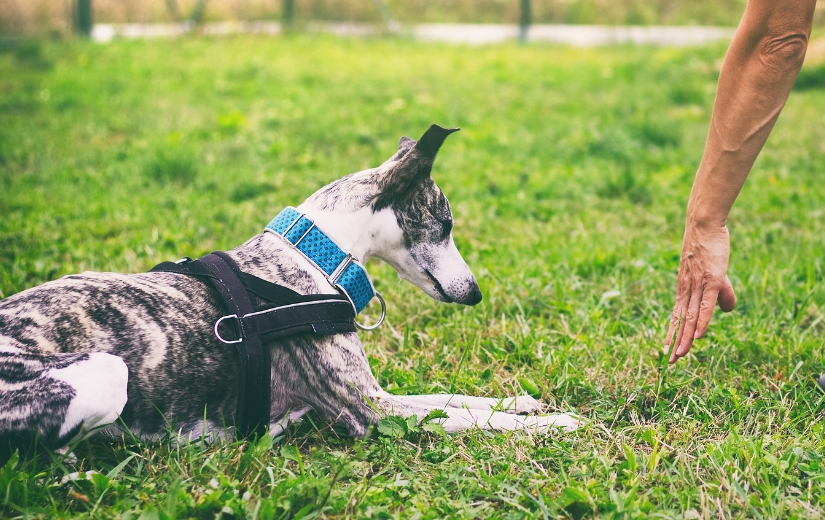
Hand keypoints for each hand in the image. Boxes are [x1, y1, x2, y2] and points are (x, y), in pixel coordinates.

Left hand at [665, 224, 736, 362]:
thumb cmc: (709, 249)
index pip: (677, 316)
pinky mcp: (711, 280)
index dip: (672, 334)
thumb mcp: (715, 275)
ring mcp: (698, 285)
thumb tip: (727, 312)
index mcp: (684, 289)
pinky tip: (699, 336)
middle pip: (681, 321)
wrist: (703, 225)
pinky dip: (701, 321)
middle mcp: (687, 290)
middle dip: (675, 342)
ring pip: (691, 316)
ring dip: (686, 337)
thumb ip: (721, 294)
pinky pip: (705, 305)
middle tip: (669, 362)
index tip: (666, 351)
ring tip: (680, 355)